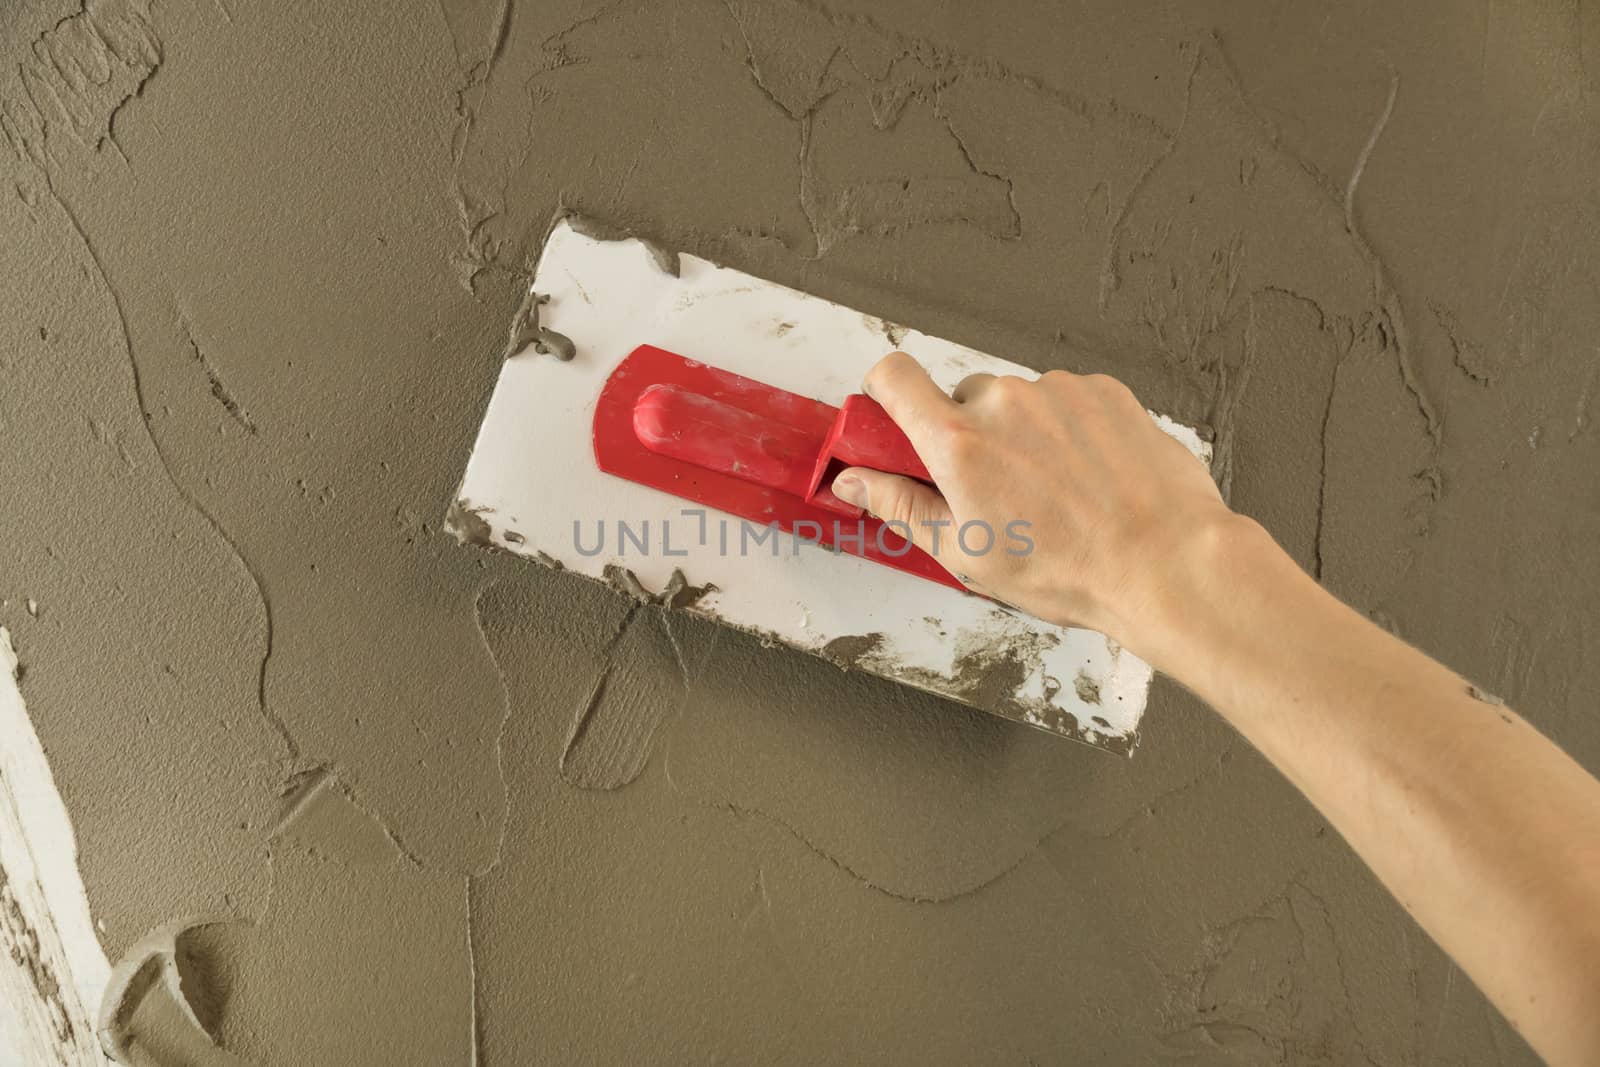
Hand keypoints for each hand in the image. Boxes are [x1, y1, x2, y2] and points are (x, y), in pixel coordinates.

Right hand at [830, 351, 1241, 650]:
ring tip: (1055, 492)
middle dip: (969, 436)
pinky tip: (1088, 477)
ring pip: (1017, 401)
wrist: (1164, 562)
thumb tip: (852, 479)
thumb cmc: (1067, 570)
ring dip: (1023, 434)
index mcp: (959, 442)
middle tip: (996, 491)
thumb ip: (899, 506)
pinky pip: (1065, 399)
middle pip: (962, 398)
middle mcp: (1004, 401)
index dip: (884, 392)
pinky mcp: (1103, 390)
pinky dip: (1067, 430)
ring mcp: (1058, 390)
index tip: (894, 419)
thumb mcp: (964, 553)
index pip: (893, 376)